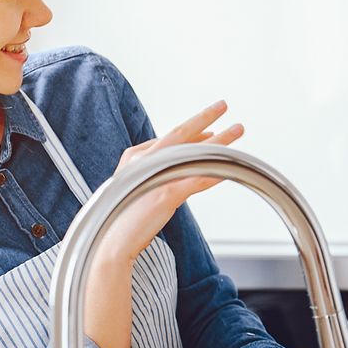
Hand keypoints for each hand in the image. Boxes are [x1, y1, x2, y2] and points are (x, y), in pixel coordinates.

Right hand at [95, 101, 243, 265]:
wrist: (109, 242)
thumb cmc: (122, 219)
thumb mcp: (136, 188)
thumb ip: (153, 175)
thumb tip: (176, 171)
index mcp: (135, 157)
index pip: (170, 138)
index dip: (193, 130)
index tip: (210, 128)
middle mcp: (144, 160)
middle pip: (181, 134)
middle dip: (205, 118)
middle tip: (223, 105)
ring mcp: (155, 175)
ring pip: (195, 152)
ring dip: (220, 141)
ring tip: (238, 129)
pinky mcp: (166, 193)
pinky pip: (199, 178)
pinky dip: (217, 171)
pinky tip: (231, 167)